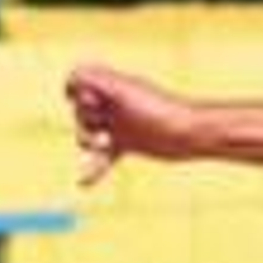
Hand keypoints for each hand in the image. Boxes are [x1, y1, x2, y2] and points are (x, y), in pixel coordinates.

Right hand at [65, 63, 196, 185]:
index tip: (92, 102)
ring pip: (87, 136)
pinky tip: (83, 183)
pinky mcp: (127, 144)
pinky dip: (92, 169)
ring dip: (90, 145)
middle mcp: (113, 103)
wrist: (190, 134)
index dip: (77, 92)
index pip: (78, 80)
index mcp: (112, 85)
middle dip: (85, 123)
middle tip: (104, 134)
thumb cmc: (160, 110)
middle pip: (79, 112)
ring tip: (105, 147)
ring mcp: (119, 124)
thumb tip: (71, 78)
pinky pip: (102, 157)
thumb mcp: (123, 91)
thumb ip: (96, 79)